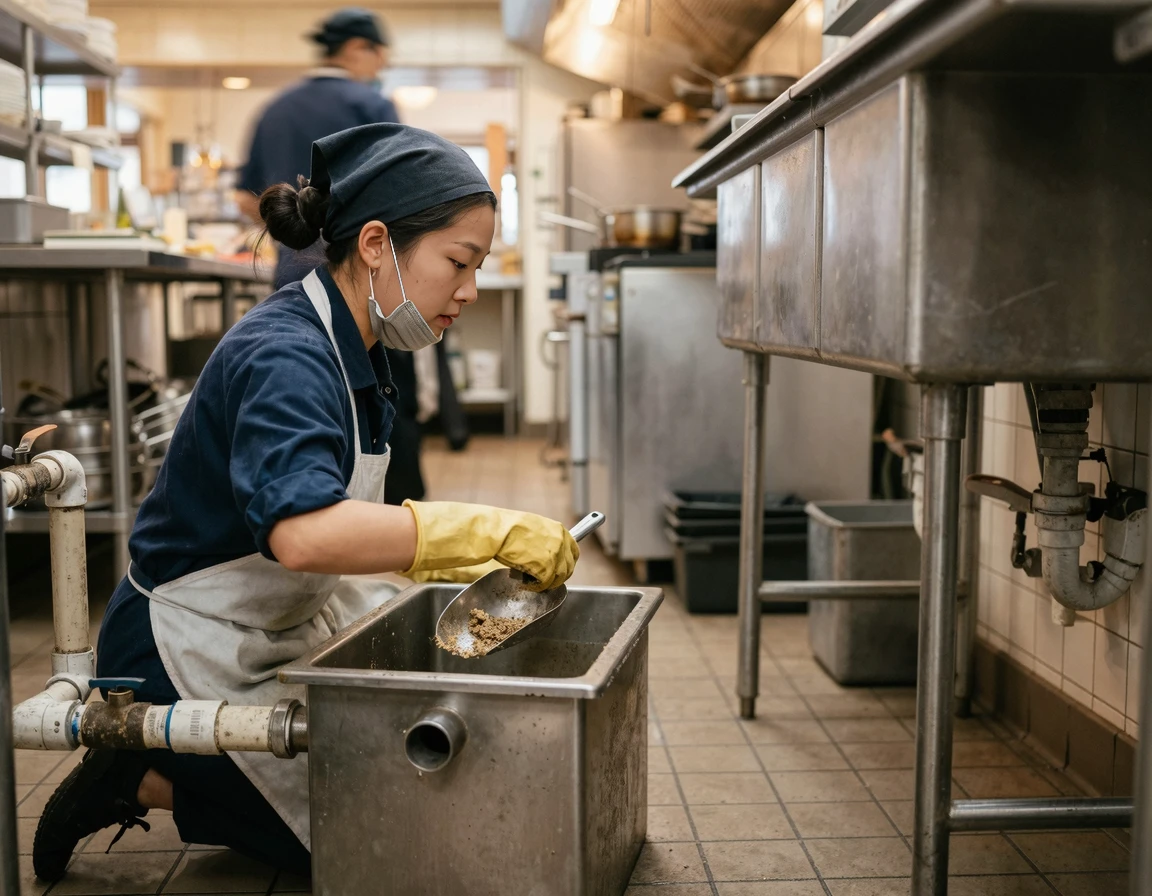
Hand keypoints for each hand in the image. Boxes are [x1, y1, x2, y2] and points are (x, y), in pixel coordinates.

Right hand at [402, 501, 577, 591]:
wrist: (493, 532)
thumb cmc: (505, 528)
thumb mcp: (530, 527)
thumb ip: (543, 538)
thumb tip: (546, 550)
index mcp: (557, 529)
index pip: (573, 550)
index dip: (566, 563)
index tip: (557, 570)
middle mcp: (560, 540)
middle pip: (569, 567)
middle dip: (557, 576)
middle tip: (541, 580)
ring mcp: (555, 554)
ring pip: (559, 577)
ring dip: (546, 583)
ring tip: (529, 582)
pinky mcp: (546, 567)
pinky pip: (547, 584)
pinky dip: (537, 588)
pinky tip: (524, 584)